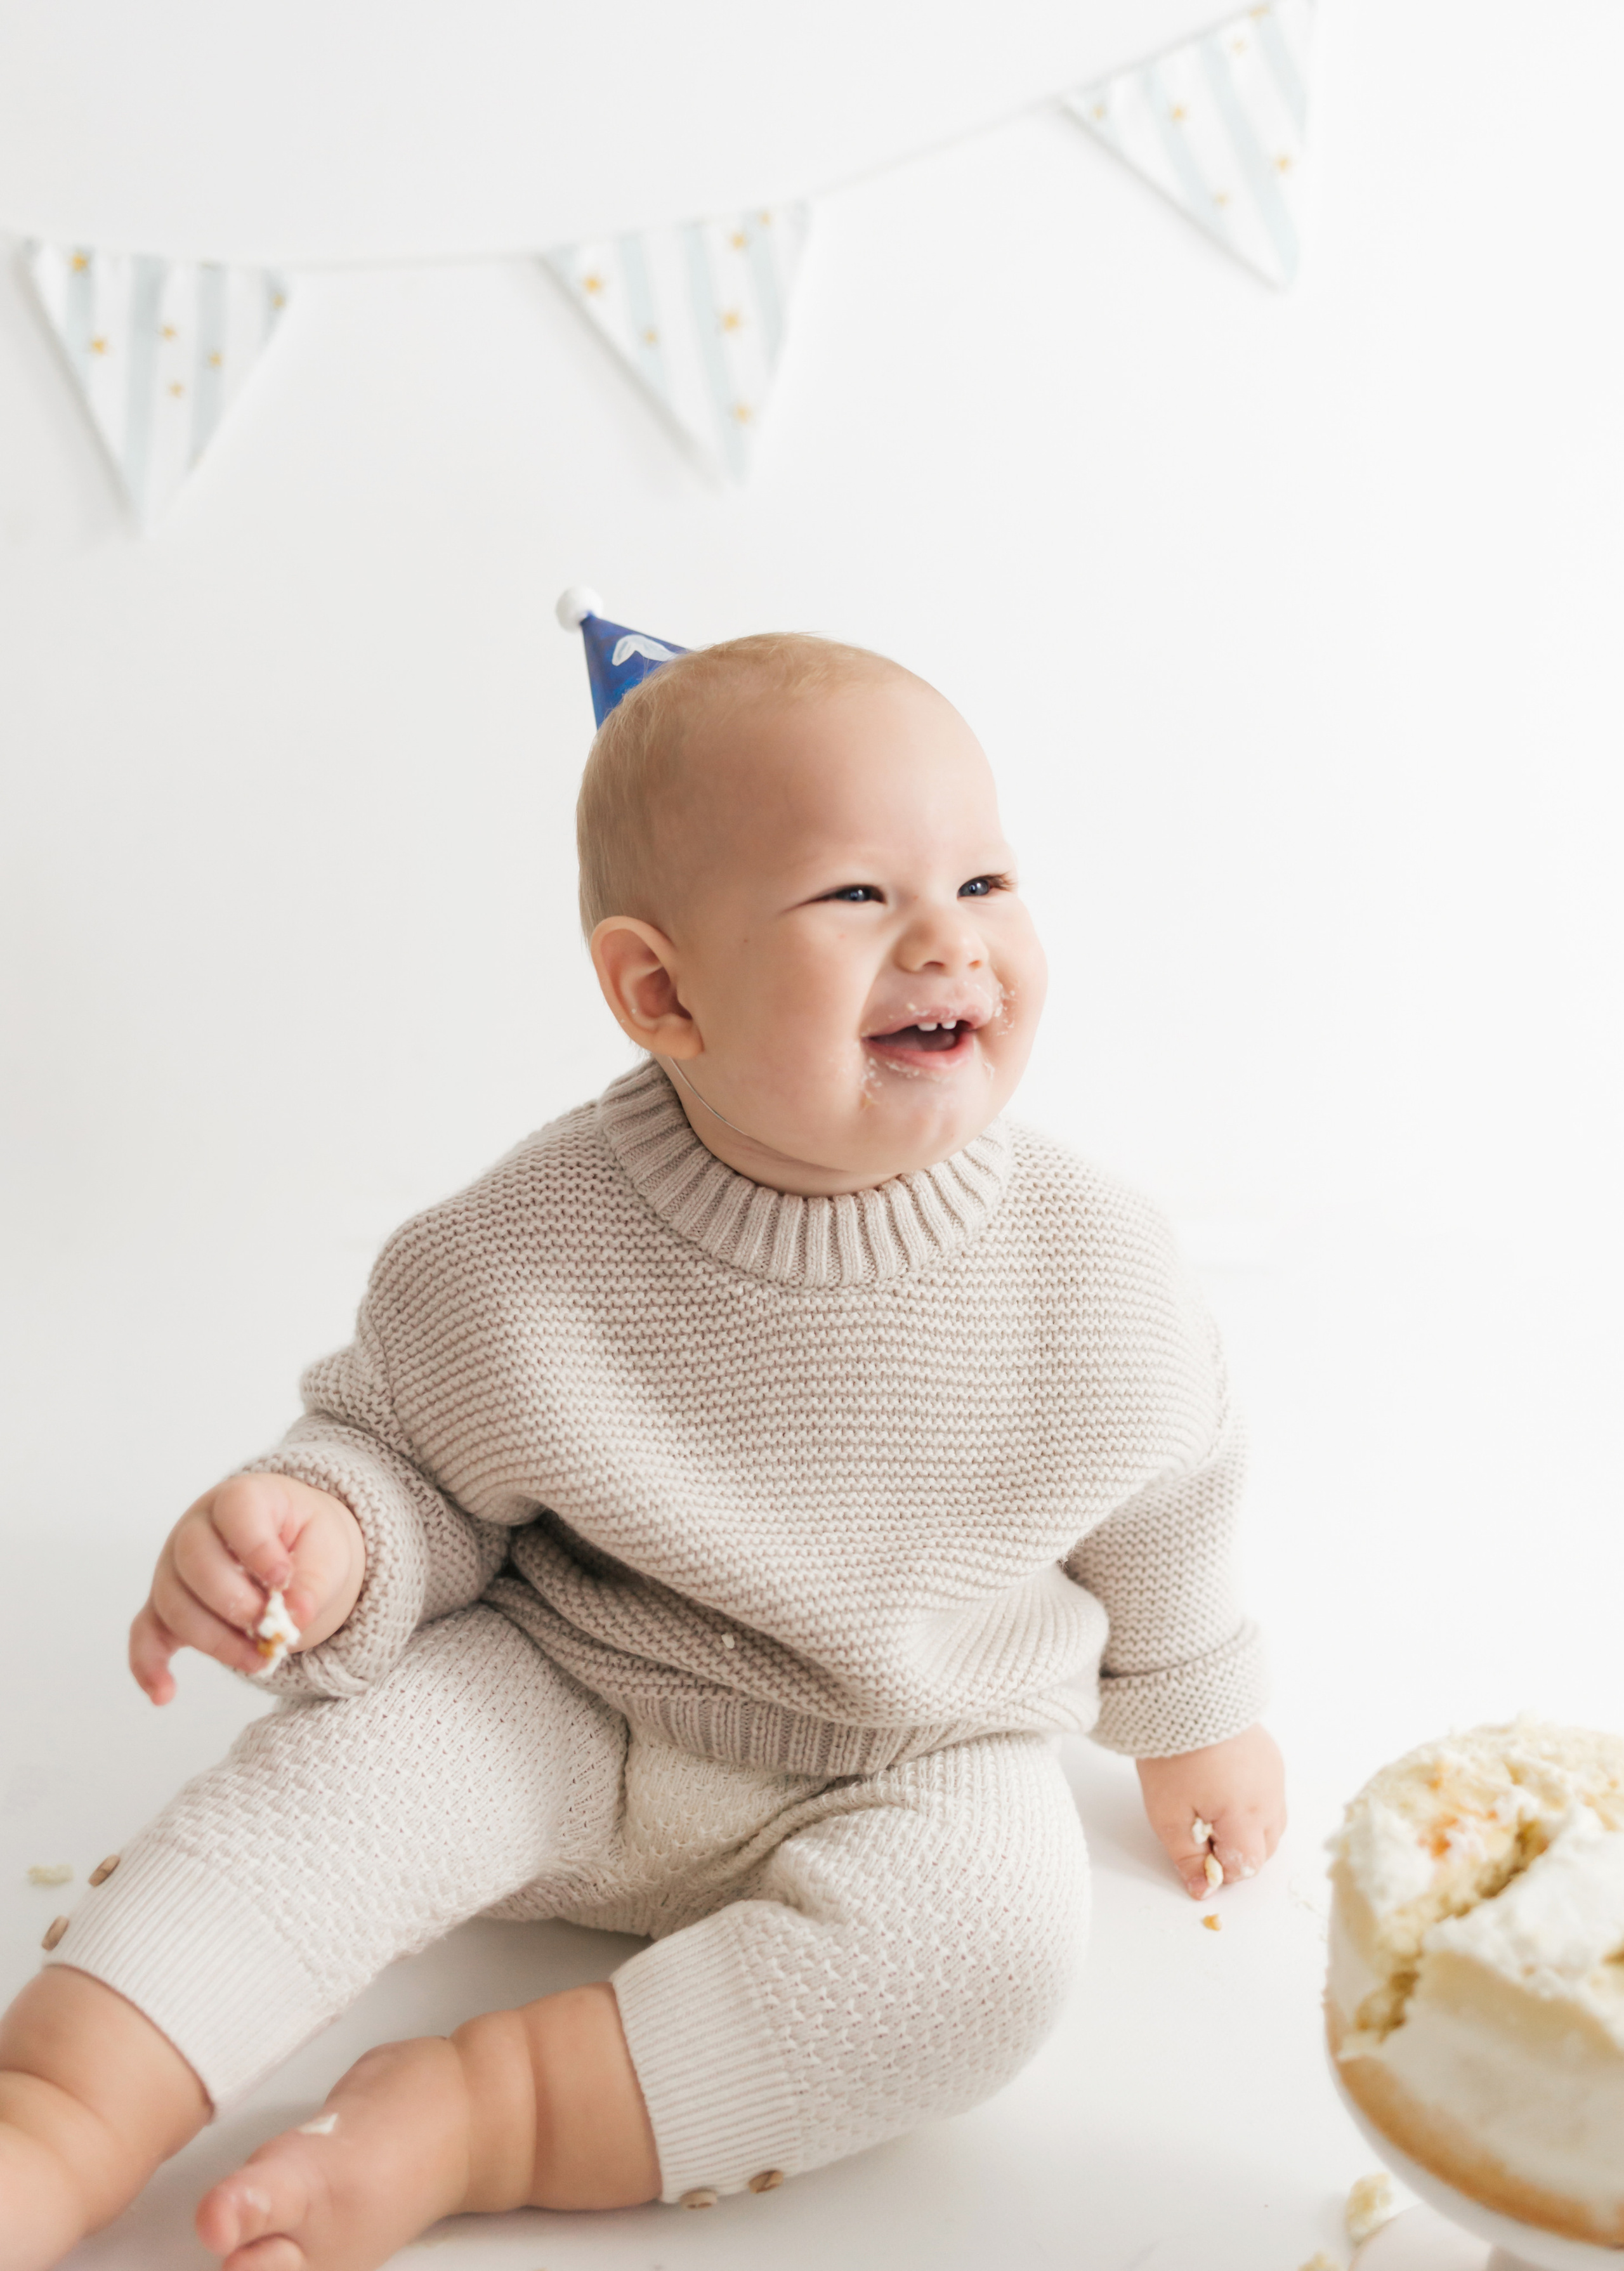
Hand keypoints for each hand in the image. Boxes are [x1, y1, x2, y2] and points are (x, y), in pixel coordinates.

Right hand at [129, 1474, 365, 1704]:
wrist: (290, 1544)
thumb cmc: (305, 1538)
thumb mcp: (325, 1547)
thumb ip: (314, 1578)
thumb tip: (295, 1617)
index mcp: (241, 1499)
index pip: (236, 1512)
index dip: (257, 1548)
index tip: (284, 1578)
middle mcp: (196, 1528)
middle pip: (194, 1560)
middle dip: (234, 1602)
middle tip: (272, 1629)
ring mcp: (174, 1567)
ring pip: (174, 1603)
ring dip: (215, 1640)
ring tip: (260, 1661)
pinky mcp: (165, 1606)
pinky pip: (145, 1634)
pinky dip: (149, 1665)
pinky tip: (164, 1694)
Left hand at [1136, 1723, 1286, 1899]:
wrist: (1184, 1698)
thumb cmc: (1173, 1759)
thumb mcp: (1168, 1816)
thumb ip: (1187, 1859)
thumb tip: (1203, 1892)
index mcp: (1247, 1816)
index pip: (1247, 1866)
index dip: (1219, 1867)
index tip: (1196, 1846)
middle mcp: (1271, 1798)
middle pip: (1264, 1849)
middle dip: (1236, 1851)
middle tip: (1201, 1827)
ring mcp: (1275, 1775)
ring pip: (1272, 1823)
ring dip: (1248, 1829)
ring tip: (1212, 1806)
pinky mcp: (1272, 1757)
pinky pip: (1271, 1794)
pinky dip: (1253, 1802)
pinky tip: (1225, 1785)